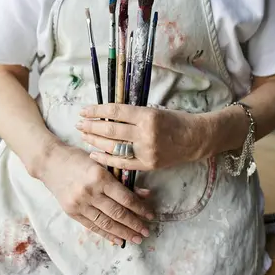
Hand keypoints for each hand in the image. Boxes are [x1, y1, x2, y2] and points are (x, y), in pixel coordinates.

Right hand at [39, 144, 153, 245]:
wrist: (50, 162)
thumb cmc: (78, 159)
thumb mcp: (102, 163)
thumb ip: (123, 179)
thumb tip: (145, 194)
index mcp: (99, 177)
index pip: (125, 198)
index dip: (140, 208)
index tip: (150, 215)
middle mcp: (90, 192)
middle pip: (117, 213)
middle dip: (134, 224)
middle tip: (146, 232)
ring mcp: (79, 204)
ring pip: (106, 223)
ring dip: (123, 233)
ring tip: (136, 238)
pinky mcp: (72, 212)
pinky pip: (93, 227)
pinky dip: (107, 234)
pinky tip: (118, 239)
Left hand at [76, 104, 209, 170]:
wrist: (196, 139)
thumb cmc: (175, 121)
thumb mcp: (154, 110)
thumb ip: (133, 114)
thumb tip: (106, 113)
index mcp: (147, 115)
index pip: (115, 111)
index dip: (97, 111)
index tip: (84, 110)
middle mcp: (145, 133)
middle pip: (111, 130)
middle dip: (91, 127)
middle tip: (79, 124)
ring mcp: (146, 151)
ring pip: (114, 147)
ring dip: (95, 141)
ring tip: (84, 136)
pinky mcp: (148, 164)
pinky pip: (122, 162)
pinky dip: (106, 158)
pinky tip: (94, 154)